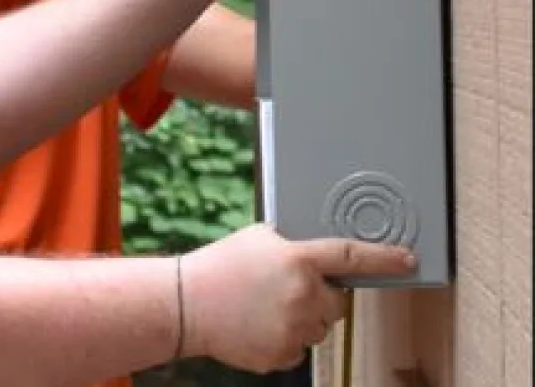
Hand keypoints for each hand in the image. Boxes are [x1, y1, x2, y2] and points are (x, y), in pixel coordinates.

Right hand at [179, 223, 414, 372]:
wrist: (184, 304)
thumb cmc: (217, 267)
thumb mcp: (257, 238)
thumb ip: (293, 245)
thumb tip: (318, 254)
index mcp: (297, 260)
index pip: (352, 257)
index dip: (385, 259)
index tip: (409, 260)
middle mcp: (303, 296)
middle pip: (337, 303)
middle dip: (320, 297)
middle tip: (285, 291)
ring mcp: (295, 329)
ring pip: (318, 329)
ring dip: (301, 320)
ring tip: (262, 308)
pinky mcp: (282, 355)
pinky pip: (298, 348)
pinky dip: (283, 340)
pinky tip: (256, 326)